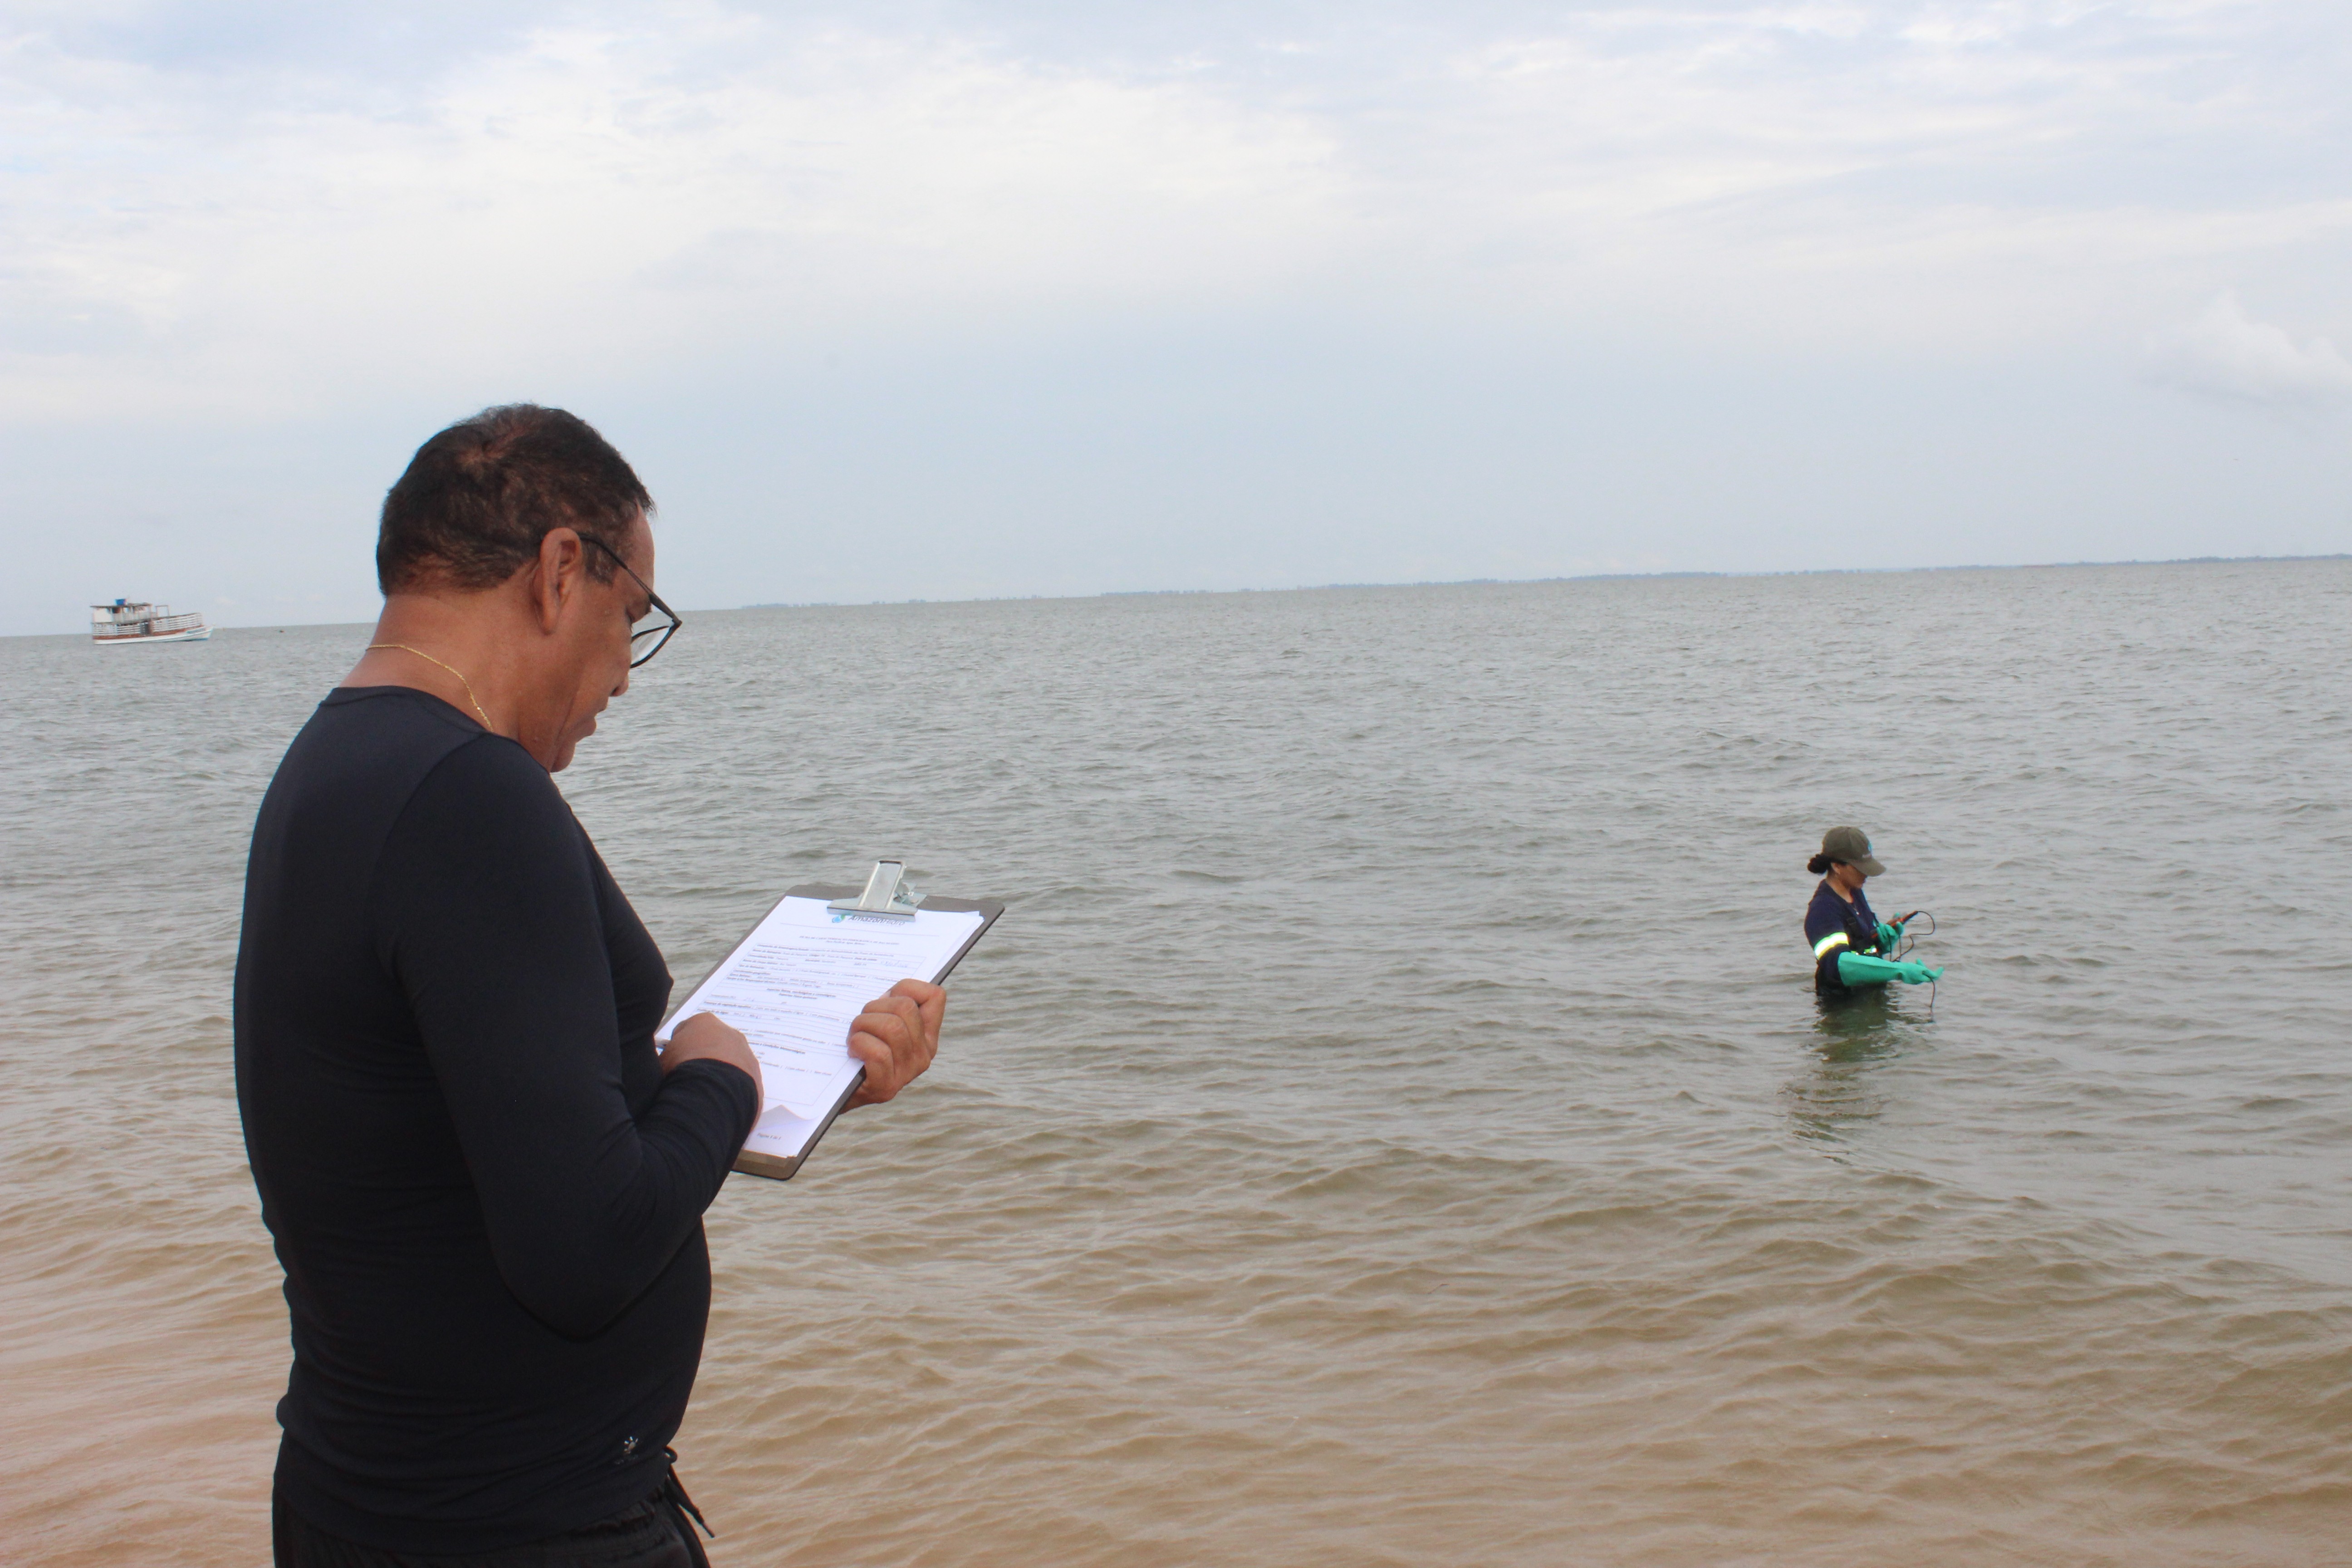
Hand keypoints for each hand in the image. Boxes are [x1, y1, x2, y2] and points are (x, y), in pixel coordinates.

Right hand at [662, 1012, 762, 1110]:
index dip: (680, 1047)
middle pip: (715, 1044)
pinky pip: (742, 1080)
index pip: (689, 1030)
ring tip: (707, 1091)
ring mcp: (746, 1054)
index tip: (676, 1061)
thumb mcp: (663, 1059)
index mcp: (704, 1022)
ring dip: (721, 1073)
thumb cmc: (681, 1069)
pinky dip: (733, 1088)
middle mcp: (730, 1033)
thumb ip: (668, 1055)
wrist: (710, 1093)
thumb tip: (669, 1063)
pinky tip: (721, 1099)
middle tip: (693, 1077)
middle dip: (705, 1057)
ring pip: (732, 1062)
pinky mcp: (756, 1075)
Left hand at [844, 979, 944, 1108]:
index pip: (935, 995)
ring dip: (862, 1025)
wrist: (838, 1090)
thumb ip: (891, 1006)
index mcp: (927, 1035)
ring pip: (891, 1027)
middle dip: (874, 1007)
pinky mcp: (887, 1087)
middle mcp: (924, 1054)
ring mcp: (908, 1072)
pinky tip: (852, 1051)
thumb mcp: (880, 1022)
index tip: (887, 999)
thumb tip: (893, 990)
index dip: (907, 988)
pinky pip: (878, 1052)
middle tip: (861, 1022)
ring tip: (854, 1036)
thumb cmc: (858, 1048)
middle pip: (905, 1007)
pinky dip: (858, 1045)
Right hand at [1895, 962, 1941, 983]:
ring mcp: (1913, 980)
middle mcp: (1918, 981)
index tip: (1942, 967)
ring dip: (1919, 967)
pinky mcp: (1908, 979)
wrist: (1896, 971)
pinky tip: (1910, 965)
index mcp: (1922, 979)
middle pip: (1926, 973)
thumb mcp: (1921, 969)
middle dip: (1924, 966)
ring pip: (1920, 973)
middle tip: (1918, 959)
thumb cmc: (1909, 969)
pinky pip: (1915, 974)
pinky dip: (1915, 969)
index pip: (1933, 977)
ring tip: (1914, 960)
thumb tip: (1936, 976)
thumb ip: (1929, 973)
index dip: (1938, 972)